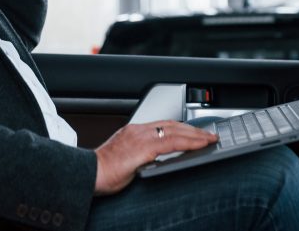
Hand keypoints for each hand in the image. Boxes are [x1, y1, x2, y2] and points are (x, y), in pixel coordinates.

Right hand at [93, 120, 217, 194]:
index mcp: (133, 131)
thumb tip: (154, 160)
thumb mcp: (125, 158)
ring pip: (176, 130)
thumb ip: (140, 154)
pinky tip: (199, 145)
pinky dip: (189, 142)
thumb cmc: (103, 170)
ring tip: (209, 138)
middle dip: (193, 129)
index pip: (163, 125)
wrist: (89, 173)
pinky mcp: (144, 148)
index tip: (194, 132)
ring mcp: (141, 137)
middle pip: (173, 124)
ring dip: (196, 134)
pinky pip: (173, 143)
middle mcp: (138, 130)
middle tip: (209, 134)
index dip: (181, 127)